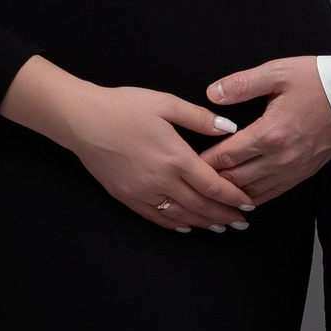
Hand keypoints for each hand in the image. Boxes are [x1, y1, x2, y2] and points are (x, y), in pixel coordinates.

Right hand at [0, 57, 254, 232]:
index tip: (249, 204)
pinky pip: (156, 218)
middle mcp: (162, 180)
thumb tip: (229, 128)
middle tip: (242, 223)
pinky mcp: (126, 197)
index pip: (213, 185)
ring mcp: (143, 193)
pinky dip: (176, 224)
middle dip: (225, 216)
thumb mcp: (165, 103)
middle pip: (201, 206)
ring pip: (181, 216)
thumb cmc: (123, 106)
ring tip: (221, 227)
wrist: (81, 119)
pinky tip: (187, 226)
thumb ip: (199, 118)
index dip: (234, 197)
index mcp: (176, 157)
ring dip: (204, 223)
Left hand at [201, 57, 330, 204]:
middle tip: (190, 180)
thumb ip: (242, 84)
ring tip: (209, 194)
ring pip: (252, 193)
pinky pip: (272, 194)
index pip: (226, 156)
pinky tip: (238, 199)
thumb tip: (213, 93)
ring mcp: (293, 169)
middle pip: (235, 180)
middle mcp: (281, 158)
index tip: (186, 161)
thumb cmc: (317, 81)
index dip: (203, 162)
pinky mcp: (303, 174)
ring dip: (229, 195)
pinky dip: (252, 198)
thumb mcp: (277, 72)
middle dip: (210, 181)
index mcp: (270, 133)